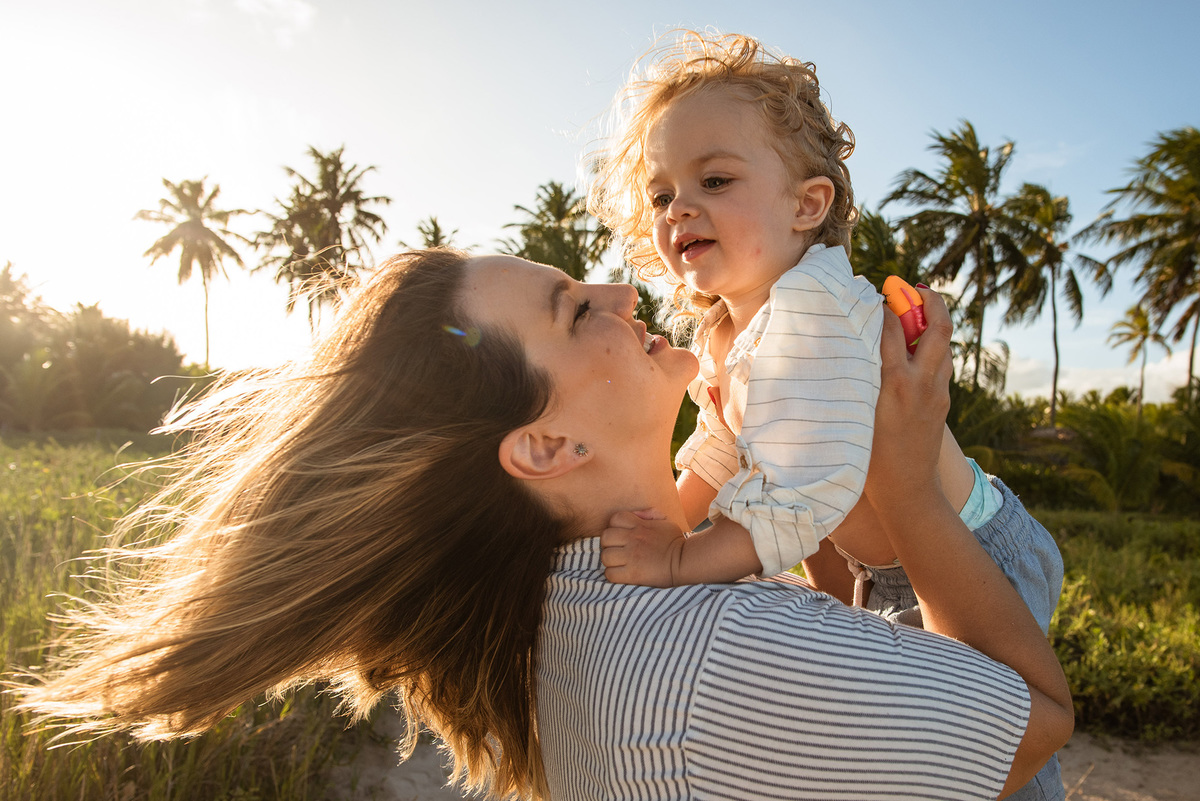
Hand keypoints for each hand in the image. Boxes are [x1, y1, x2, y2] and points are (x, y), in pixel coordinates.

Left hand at [600, 509, 685, 586]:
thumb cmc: (675, 543)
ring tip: (618, 563)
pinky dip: (613, 575)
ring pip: (605, 556)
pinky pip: (610, 574)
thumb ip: (650, 514)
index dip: (615, 527)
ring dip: (610, 561)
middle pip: (605, 537)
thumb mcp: (665, 522)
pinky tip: (622, 574)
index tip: (622, 536)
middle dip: (609, 544)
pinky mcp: (632, 574)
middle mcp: (633, 539)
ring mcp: (632, 557)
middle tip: (617, 550)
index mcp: (639, 526)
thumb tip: (637, 514)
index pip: (614, 519)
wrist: (685, 563)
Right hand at [865, 287, 953, 517]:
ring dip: (933, 322)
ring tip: (915, 310)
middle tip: (914, 287)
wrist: (907, 490)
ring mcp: (937, 391)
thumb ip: (858, 378)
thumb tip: (851, 347)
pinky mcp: (943, 401)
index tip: (871, 295)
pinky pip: (941, 362)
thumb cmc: (870, 457)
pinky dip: (931, 345)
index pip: (890, 328)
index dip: (882, 307)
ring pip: (944, 343)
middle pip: (937, 326)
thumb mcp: (856, 413)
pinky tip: (915, 347)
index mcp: (893, 383)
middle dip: (929, 300)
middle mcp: (920, 382)